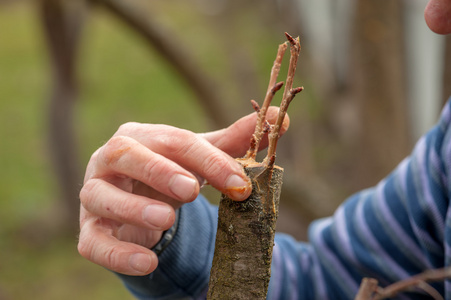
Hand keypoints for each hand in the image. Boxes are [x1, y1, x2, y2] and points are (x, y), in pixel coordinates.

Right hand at [77, 107, 289, 274]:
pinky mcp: (88, 231)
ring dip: (133, 208)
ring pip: (101, 197)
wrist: (137, 201)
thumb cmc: (170, 174)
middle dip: (159, 170)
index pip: (174, 141)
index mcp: (141, 137)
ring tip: (166, 221)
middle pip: (126, 155)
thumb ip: (236, 142)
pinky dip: (118, 254)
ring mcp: (94, 194)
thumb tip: (284, 117)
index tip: (241, 184)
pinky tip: (149, 262)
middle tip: (191, 190)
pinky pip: (93, 242)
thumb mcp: (201, 158)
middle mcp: (110, 159)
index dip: (208, 161)